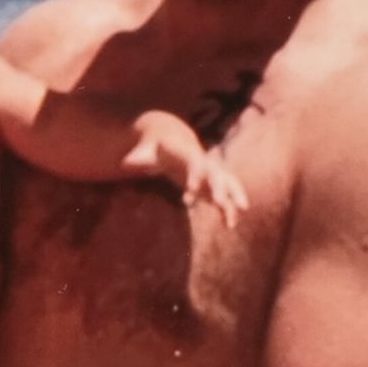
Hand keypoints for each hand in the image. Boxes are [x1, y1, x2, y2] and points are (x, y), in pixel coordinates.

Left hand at [126, 112, 247, 227]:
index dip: (195, 174)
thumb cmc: (152, 148)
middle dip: (218, 186)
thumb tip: (126, 163)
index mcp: (187, 153)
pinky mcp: (210, 184)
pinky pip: (224, 194)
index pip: (195, 162)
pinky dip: (228, 208)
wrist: (167, 141)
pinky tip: (229, 225)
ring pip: (227, 182)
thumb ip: (136, 158)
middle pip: (215, 173)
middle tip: (219, 202)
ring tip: (241, 211)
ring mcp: (208, 172)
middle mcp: (202, 161)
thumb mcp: (143, 151)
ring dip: (234, 195)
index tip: (191, 190)